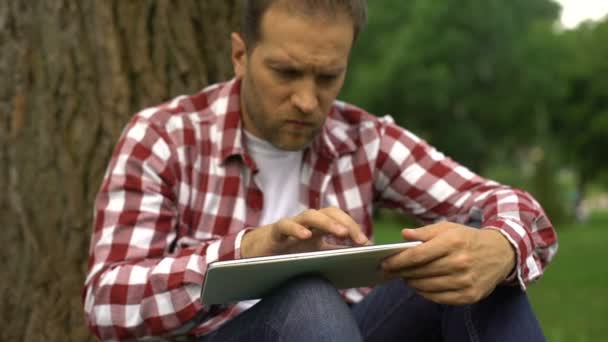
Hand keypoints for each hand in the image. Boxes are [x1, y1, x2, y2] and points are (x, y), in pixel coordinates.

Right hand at [240, 207, 369, 257]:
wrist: (257, 254)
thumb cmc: (287, 253)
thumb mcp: (315, 254)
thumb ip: (336, 252)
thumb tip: (362, 254)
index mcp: (318, 228)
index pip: (339, 220)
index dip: (353, 228)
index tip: (367, 244)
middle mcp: (307, 223)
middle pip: (329, 212)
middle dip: (346, 223)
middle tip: (359, 240)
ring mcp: (292, 225)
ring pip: (310, 215)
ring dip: (327, 222)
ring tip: (341, 233)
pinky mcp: (275, 232)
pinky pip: (285, 226)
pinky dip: (296, 229)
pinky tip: (306, 236)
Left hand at [381, 222, 514, 304]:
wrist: (500, 253)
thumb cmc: (467, 239)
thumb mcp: (448, 228)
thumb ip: (424, 231)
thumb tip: (404, 235)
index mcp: (452, 242)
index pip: (417, 255)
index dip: (397, 261)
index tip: (385, 263)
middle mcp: (460, 262)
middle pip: (420, 272)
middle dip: (401, 272)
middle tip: (391, 271)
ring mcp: (465, 281)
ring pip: (427, 287)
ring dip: (411, 283)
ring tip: (405, 277)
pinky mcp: (470, 295)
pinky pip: (438, 298)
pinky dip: (425, 293)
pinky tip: (420, 286)